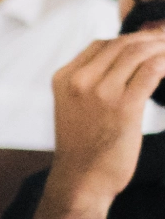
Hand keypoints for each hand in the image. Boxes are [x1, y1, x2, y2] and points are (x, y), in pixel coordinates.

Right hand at [48, 32, 164, 202]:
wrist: (81, 180)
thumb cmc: (82, 148)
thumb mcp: (73, 107)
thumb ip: (89, 83)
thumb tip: (123, 64)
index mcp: (64, 78)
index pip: (101, 44)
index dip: (130, 38)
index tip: (150, 41)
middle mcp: (79, 81)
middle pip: (121, 44)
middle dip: (150, 38)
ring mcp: (101, 92)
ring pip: (138, 53)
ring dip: (162, 47)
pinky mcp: (124, 106)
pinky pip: (151, 71)